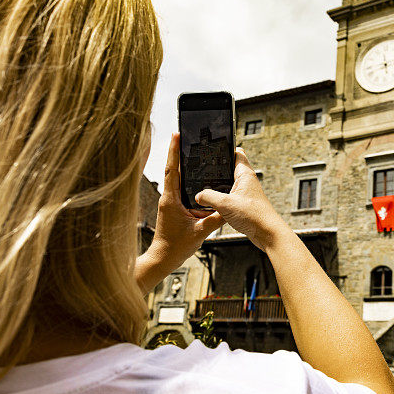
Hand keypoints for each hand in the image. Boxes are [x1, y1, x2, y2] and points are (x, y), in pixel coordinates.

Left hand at [145, 133, 224, 270]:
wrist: (163, 259)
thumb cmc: (175, 247)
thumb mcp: (200, 231)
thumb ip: (216, 218)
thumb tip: (229, 207)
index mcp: (170, 200)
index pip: (172, 170)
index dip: (174, 151)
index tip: (176, 135)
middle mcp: (167, 198)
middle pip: (173, 169)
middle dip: (178, 152)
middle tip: (184, 135)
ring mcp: (169, 202)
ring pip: (176, 179)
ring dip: (182, 165)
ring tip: (190, 151)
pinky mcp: (172, 208)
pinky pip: (180, 190)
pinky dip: (187, 181)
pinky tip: (195, 177)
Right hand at [196, 148, 290, 251]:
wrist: (268, 234)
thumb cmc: (254, 216)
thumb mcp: (225, 204)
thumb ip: (208, 197)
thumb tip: (198, 195)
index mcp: (245, 174)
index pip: (237, 153)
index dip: (225, 148)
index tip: (213, 148)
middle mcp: (247, 181)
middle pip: (230, 168)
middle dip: (218, 168)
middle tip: (203, 168)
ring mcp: (246, 193)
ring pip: (229, 183)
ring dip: (219, 185)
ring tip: (205, 186)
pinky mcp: (245, 204)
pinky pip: (230, 196)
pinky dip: (222, 197)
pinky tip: (213, 203)